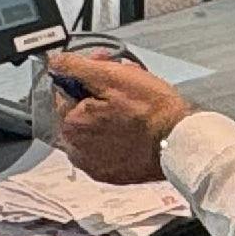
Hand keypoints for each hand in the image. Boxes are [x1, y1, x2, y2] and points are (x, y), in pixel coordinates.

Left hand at [51, 50, 189, 186]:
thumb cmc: (151, 112)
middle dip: (99, 93)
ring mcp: (93, 165)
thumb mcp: (113, 77)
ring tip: (134, 107)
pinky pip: (104, 147)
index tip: (108, 70)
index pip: (66, 89)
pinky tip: (133, 128)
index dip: (88, 74)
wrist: (179, 142)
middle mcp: (75, 149)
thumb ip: (77, 68)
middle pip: (80, 110)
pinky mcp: (110, 173)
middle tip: (126, 85)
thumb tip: (55, 62)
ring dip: (107, 114)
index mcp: (71, 124)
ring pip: (93, 128)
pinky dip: (115, 136)